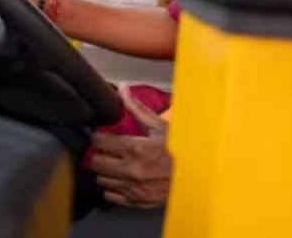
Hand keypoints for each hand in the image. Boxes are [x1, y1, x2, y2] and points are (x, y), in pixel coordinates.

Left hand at [90, 85, 171, 208]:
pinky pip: (110, 196)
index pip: (99, 142)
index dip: (99, 136)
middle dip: (99, 154)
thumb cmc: (179, 150)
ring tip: (114, 164)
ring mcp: (131, 188)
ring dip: (104, 171)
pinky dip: (112, 188)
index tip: (102, 136)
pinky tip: (120, 180)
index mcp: (135, 148)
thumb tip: (122, 89)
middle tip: (106, 150)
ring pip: (101, 180)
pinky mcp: (135, 201)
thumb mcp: (160, 126)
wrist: (197, 177)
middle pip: (95, 162)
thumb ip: (137, 108)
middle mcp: (130, 170)